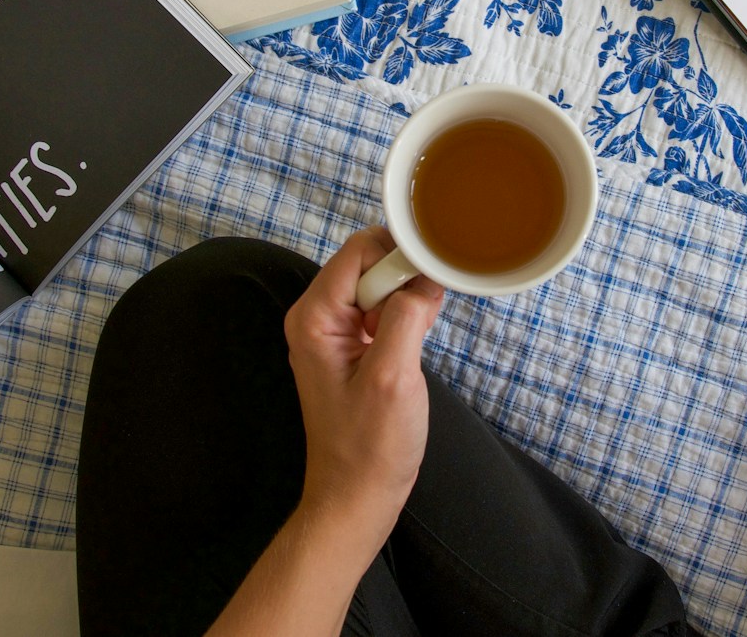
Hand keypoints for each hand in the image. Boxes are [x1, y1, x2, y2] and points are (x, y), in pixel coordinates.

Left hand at [284, 226, 444, 548]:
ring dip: (408, 300)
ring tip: (419, 338)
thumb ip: (407, 315)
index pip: (359, 250)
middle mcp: (316, 317)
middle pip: (369, 263)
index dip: (399, 255)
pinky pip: (382, 310)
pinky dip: (405, 317)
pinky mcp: (351, 347)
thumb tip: (425, 274)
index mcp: (314, 317)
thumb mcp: (393, 377)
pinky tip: (416, 343)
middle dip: (406, 279)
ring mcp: (332, 333)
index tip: (432, 276)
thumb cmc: (369, 448)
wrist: (355, 497)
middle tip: (427, 317)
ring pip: (379, 286)